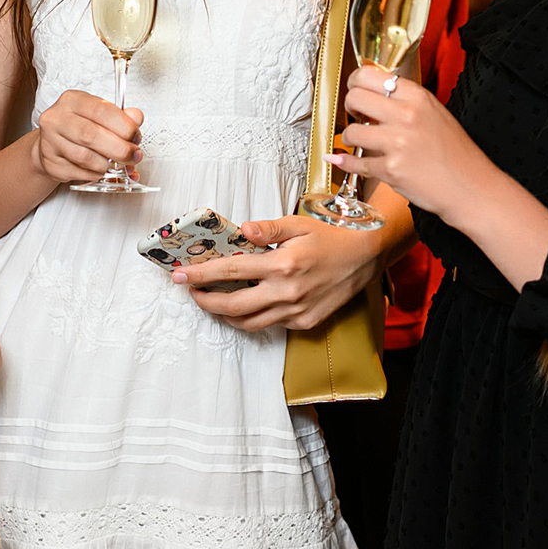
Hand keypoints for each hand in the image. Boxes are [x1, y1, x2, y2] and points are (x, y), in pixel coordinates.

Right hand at [32, 89, 143, 183]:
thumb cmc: (78, 128)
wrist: (52, 145)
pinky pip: (79, 172)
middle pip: (91, 135)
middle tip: (133, 155)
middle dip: (119, 149)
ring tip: (117, 164)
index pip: (101, 110)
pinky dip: (96, 174)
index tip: (136, 136)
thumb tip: (137, 117)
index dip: (124, 126)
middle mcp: (57, 118)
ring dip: (108, 164)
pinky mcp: (51, 163)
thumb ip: (120, 116)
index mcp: (72, 100)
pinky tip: (101, 170)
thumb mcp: (99, 115)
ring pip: (85, 157)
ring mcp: (50, 142)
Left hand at [177, 214, 382, 332]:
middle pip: (232, 306)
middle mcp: (287, 292)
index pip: (230, 271)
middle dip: (205, 301)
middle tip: (191, 293)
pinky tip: (248, 302)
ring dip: (225, 314)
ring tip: (214, 299)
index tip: (180, 275)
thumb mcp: (299, 224)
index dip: (200, 275)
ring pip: (248, 322)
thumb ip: (267, 230)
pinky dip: (253, 316)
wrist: (367, 256)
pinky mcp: (305, 322)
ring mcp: (296, 311)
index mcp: (283, 264)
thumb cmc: (333, 237)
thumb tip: (240, 231)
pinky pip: (270, 324)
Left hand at [327, 65, 487, 220]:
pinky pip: (356, 162)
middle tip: (356, 115)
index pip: (370, 75)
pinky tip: (344, 160)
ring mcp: (398, 143)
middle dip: (350, 107)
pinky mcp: (391, 169)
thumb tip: (373, 94)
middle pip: (355, 97)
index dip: (355, 82)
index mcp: (418, 97)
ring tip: (362, 141)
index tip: (355, 90)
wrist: (471, 187)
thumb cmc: (456, 153)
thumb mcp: (435, 113)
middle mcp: (407, 115)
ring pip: (351, 132)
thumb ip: (406, 102)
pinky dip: (347, 162)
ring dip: (351, 138)